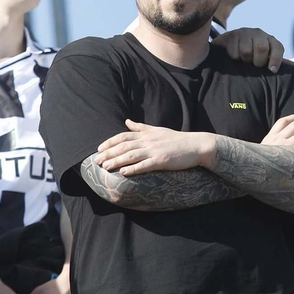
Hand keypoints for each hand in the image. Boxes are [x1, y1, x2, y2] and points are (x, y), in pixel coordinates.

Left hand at [95, 120, 213, 174]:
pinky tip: (124, 173)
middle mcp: (148, 141)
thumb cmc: (177, 140)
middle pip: (124, 146)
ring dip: (117, 161)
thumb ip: (141, 127)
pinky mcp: (162, 161)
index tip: (99, 149)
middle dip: (109, 153)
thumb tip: (127, 121)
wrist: (196, 145)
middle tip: (96, 161)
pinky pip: (145, 165)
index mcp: (147, 134)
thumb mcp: (157, 130)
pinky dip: (134, 169)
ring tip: (105, 167)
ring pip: (131, 155)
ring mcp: (155, 151)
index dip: (110, 142)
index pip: (124, 136)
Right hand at [214, 27, 283, 71]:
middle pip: (262, 48)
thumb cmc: (252, 54)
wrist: (231, 42)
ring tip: (244, 60)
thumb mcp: (264, 57)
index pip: (277, 48)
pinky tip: (236, 56)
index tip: (272, 70)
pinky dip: (235, 58)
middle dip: (258, 61)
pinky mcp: (232, 35)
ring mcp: (245, 33)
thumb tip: (274, 71)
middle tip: (254, 65)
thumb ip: (271, 63)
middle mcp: (259, 34)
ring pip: (246, 51)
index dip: (276, 60)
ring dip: (245, 60)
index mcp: (270, 40)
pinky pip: (234, 52)